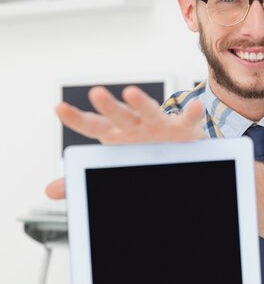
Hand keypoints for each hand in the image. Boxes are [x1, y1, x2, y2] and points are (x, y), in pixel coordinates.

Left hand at [46, 85, 204, 200]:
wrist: (174, 146)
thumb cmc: (139, 151)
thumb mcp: (111, 162)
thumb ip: (82, 173)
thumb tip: (49, 190)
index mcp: (115, 133)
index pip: (91, 125)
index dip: (76, 118)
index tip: (59, 109)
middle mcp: (135, 126)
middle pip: (120, 115)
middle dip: (109, 105)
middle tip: (96, 93)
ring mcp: (158, 125)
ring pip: (150, 112)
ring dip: (141, 103)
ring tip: (131, 92)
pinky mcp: (182, 128)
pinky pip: (187, 120)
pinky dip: (191, 114)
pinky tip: (194, 107)